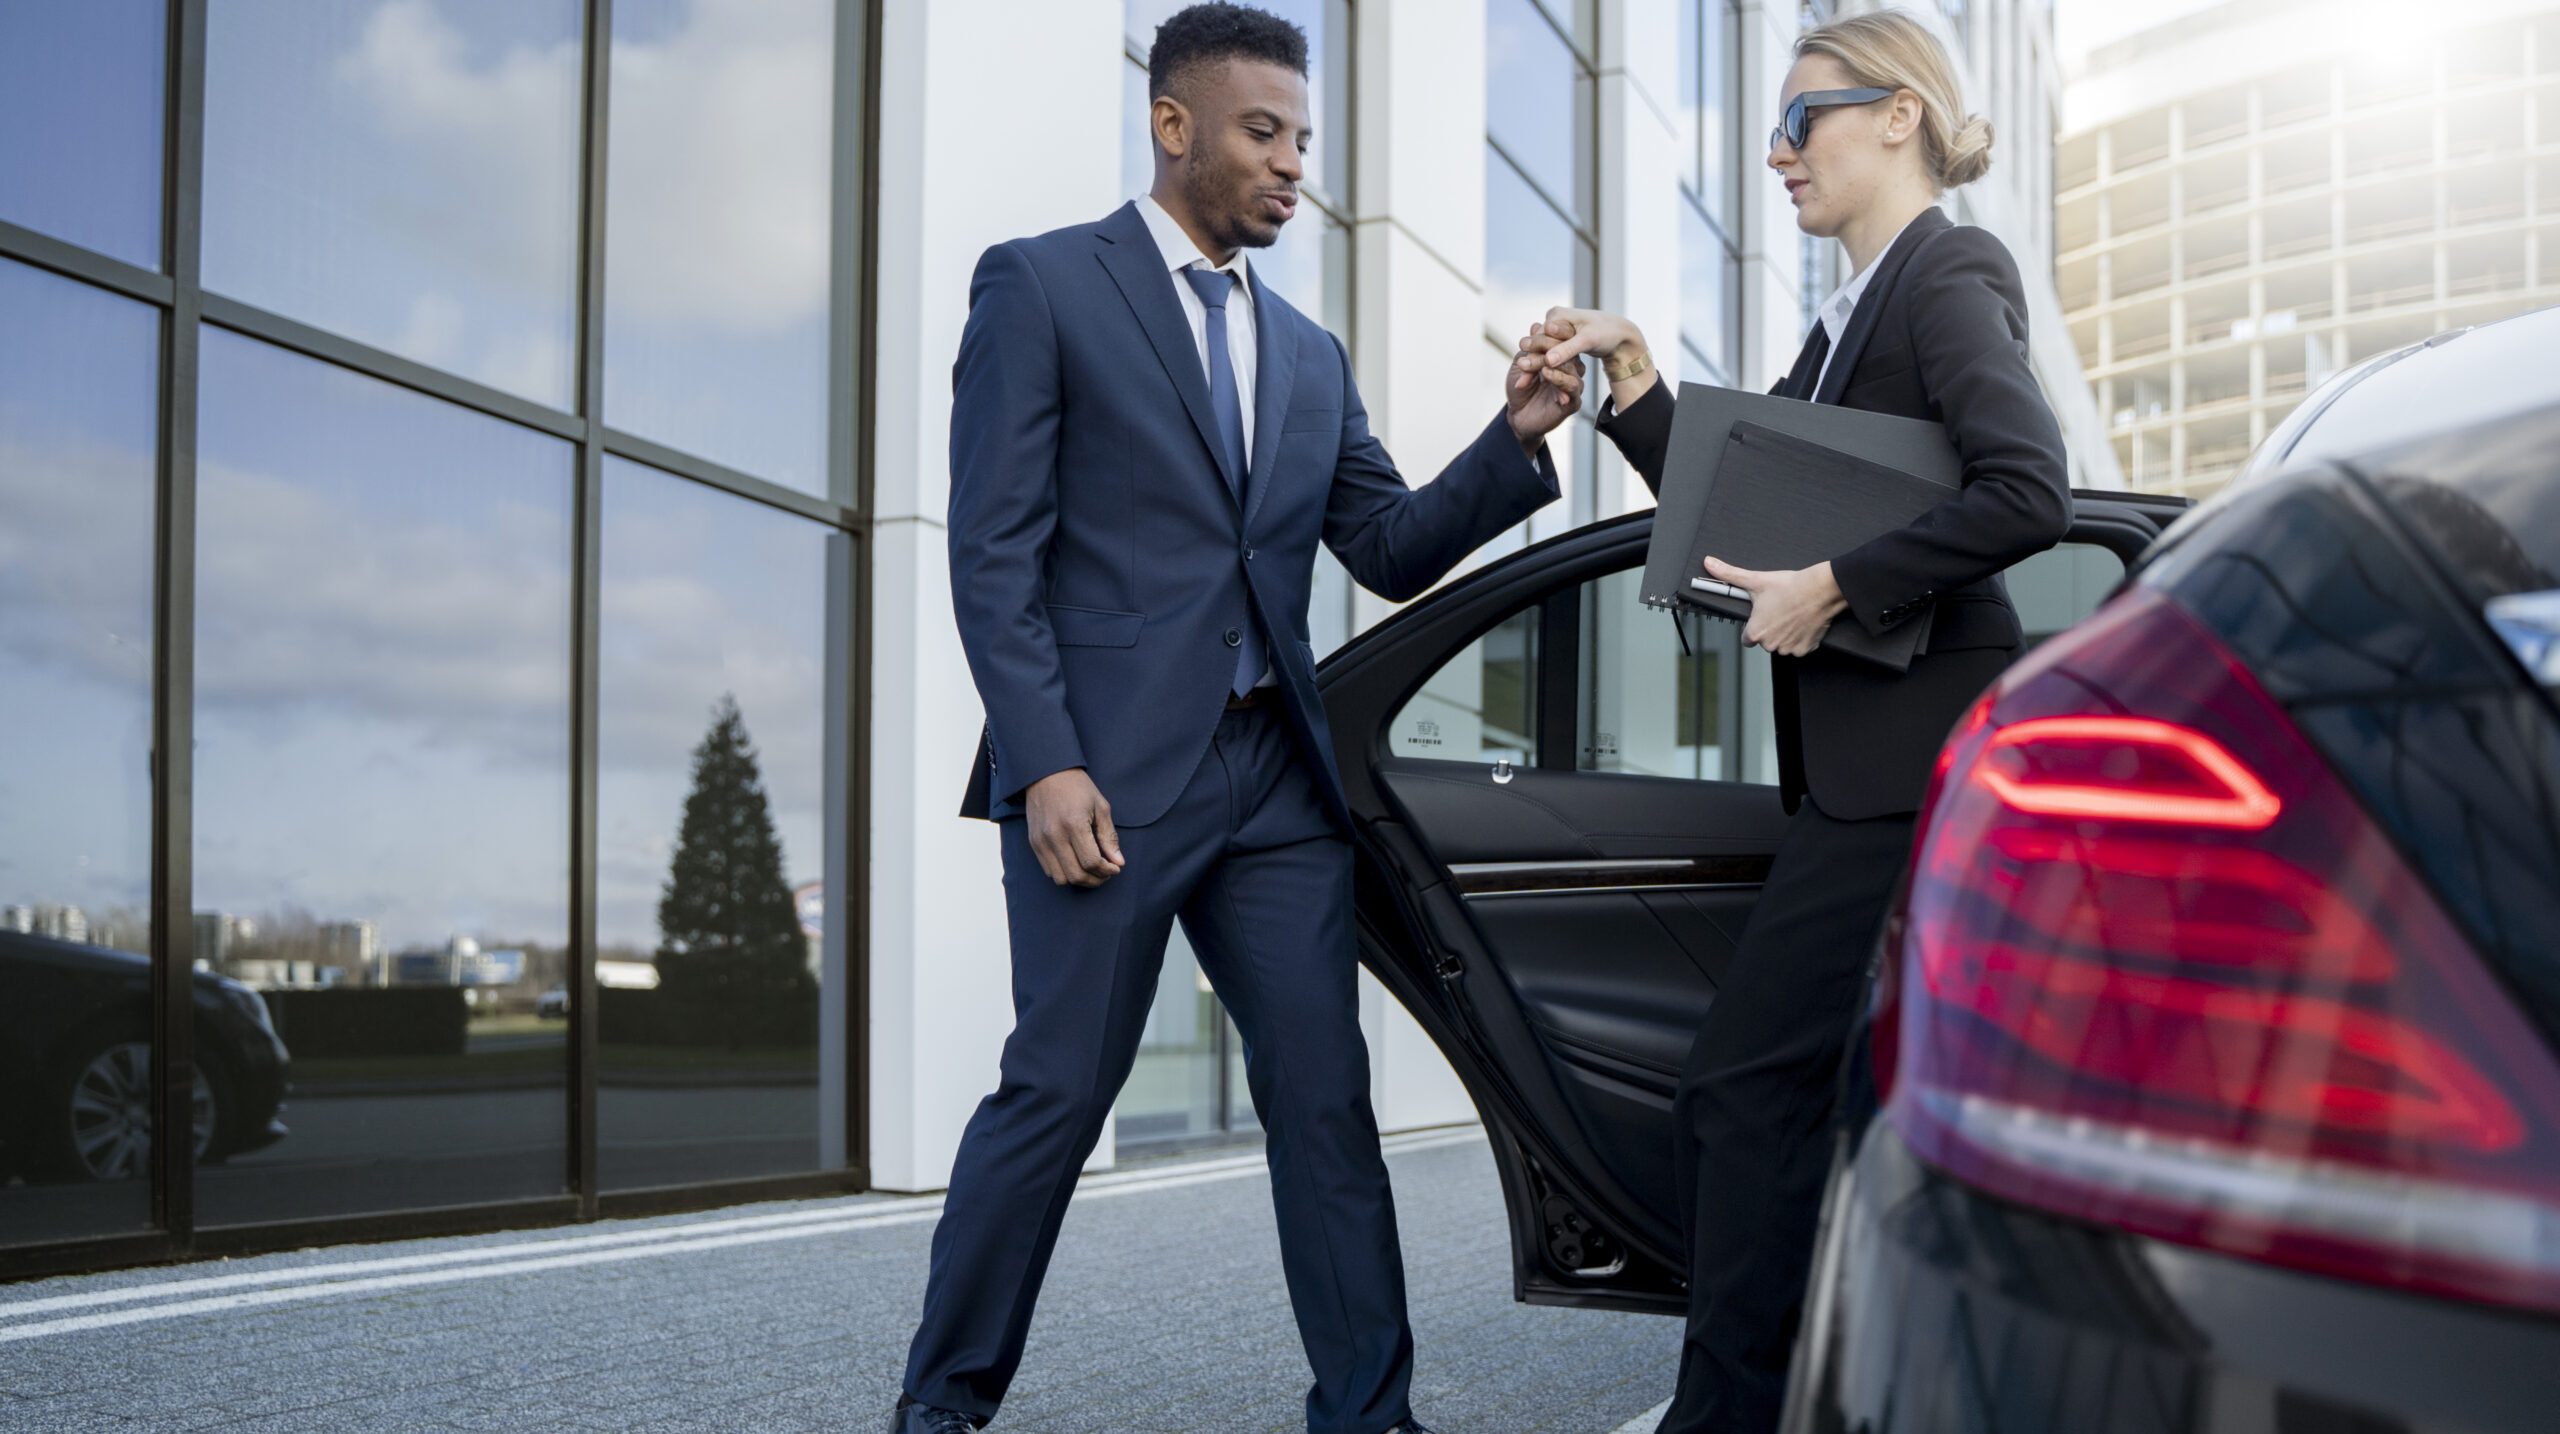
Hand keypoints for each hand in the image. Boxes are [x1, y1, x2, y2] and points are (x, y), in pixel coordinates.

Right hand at [1024, 768, 1123, 887]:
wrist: (1046, 774)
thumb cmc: (1078, 788)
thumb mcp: (1101, 807)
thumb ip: (1109, 837)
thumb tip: (1118, 862)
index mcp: (1074, 824)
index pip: (1092, 862)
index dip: (1107, 870)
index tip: (1115, 868)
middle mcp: (1054, 836)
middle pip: (1076, 875)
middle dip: (1096, 880)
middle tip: (1106, 873)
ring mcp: (1041, 841)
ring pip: (1061, 878)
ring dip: (1079, 879)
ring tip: (1091, 870)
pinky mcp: (1034, 843)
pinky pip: (1049, 871)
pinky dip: (1064, 873)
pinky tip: (1075, 863)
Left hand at [1506, 334, 1585, 450]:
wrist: (1517, 417)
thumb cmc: (1520, 389)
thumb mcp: (1520, 365)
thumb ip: (1529, 348)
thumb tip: (1536, 326)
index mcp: (1560, 358)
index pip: (1561, 341)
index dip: (1548, 335)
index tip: (1532, 333)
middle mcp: (1570, 369)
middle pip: (1566, 352)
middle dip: (1547, 347)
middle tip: (1529, 346)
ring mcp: (1573, 385)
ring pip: (1571, 368)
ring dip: (1551, 363)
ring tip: (1538, 362)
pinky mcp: (1573, 401)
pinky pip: (1572, 387)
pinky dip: (1559, 378)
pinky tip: (1546, 374)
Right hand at [1523, 307, 1657, 410]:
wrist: (1620, 335)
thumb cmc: (1607, 333)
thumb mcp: (1587, 341)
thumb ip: (1567, 350)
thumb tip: (1548, 360)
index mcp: (1557, 315)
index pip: (1540, 337)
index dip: (1532, 356)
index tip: (1523, 371)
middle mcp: (1553, 320)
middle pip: (1538, 345)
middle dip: (1531, 363)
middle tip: (1520, 383)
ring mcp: (1556, 330)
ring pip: (1542, 351)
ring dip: (1534, 367)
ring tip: (1523, 385)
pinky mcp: (1561, 339)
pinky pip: (1549, 354)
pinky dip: (1543, 366)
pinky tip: (1533, 381)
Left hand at [1709, 557, 1846, 657]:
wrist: (1820, 589)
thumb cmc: (1789, 586)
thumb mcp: (1755, 580)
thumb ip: (1729, 575)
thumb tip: (1709, 563)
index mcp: (1755, 632)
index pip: (1747, 639)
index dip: (1754, 627)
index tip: (1763, 617)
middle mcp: (1770, 644)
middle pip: (1766, 641)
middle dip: (1772, 630)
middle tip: (1781, 612)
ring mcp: (1788, 648)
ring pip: (1783, 644)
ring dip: (1787, 634)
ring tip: (1793, 615)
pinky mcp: (1805, 649)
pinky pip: (1800, 647)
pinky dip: (1802, 638)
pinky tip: (1803, 623)